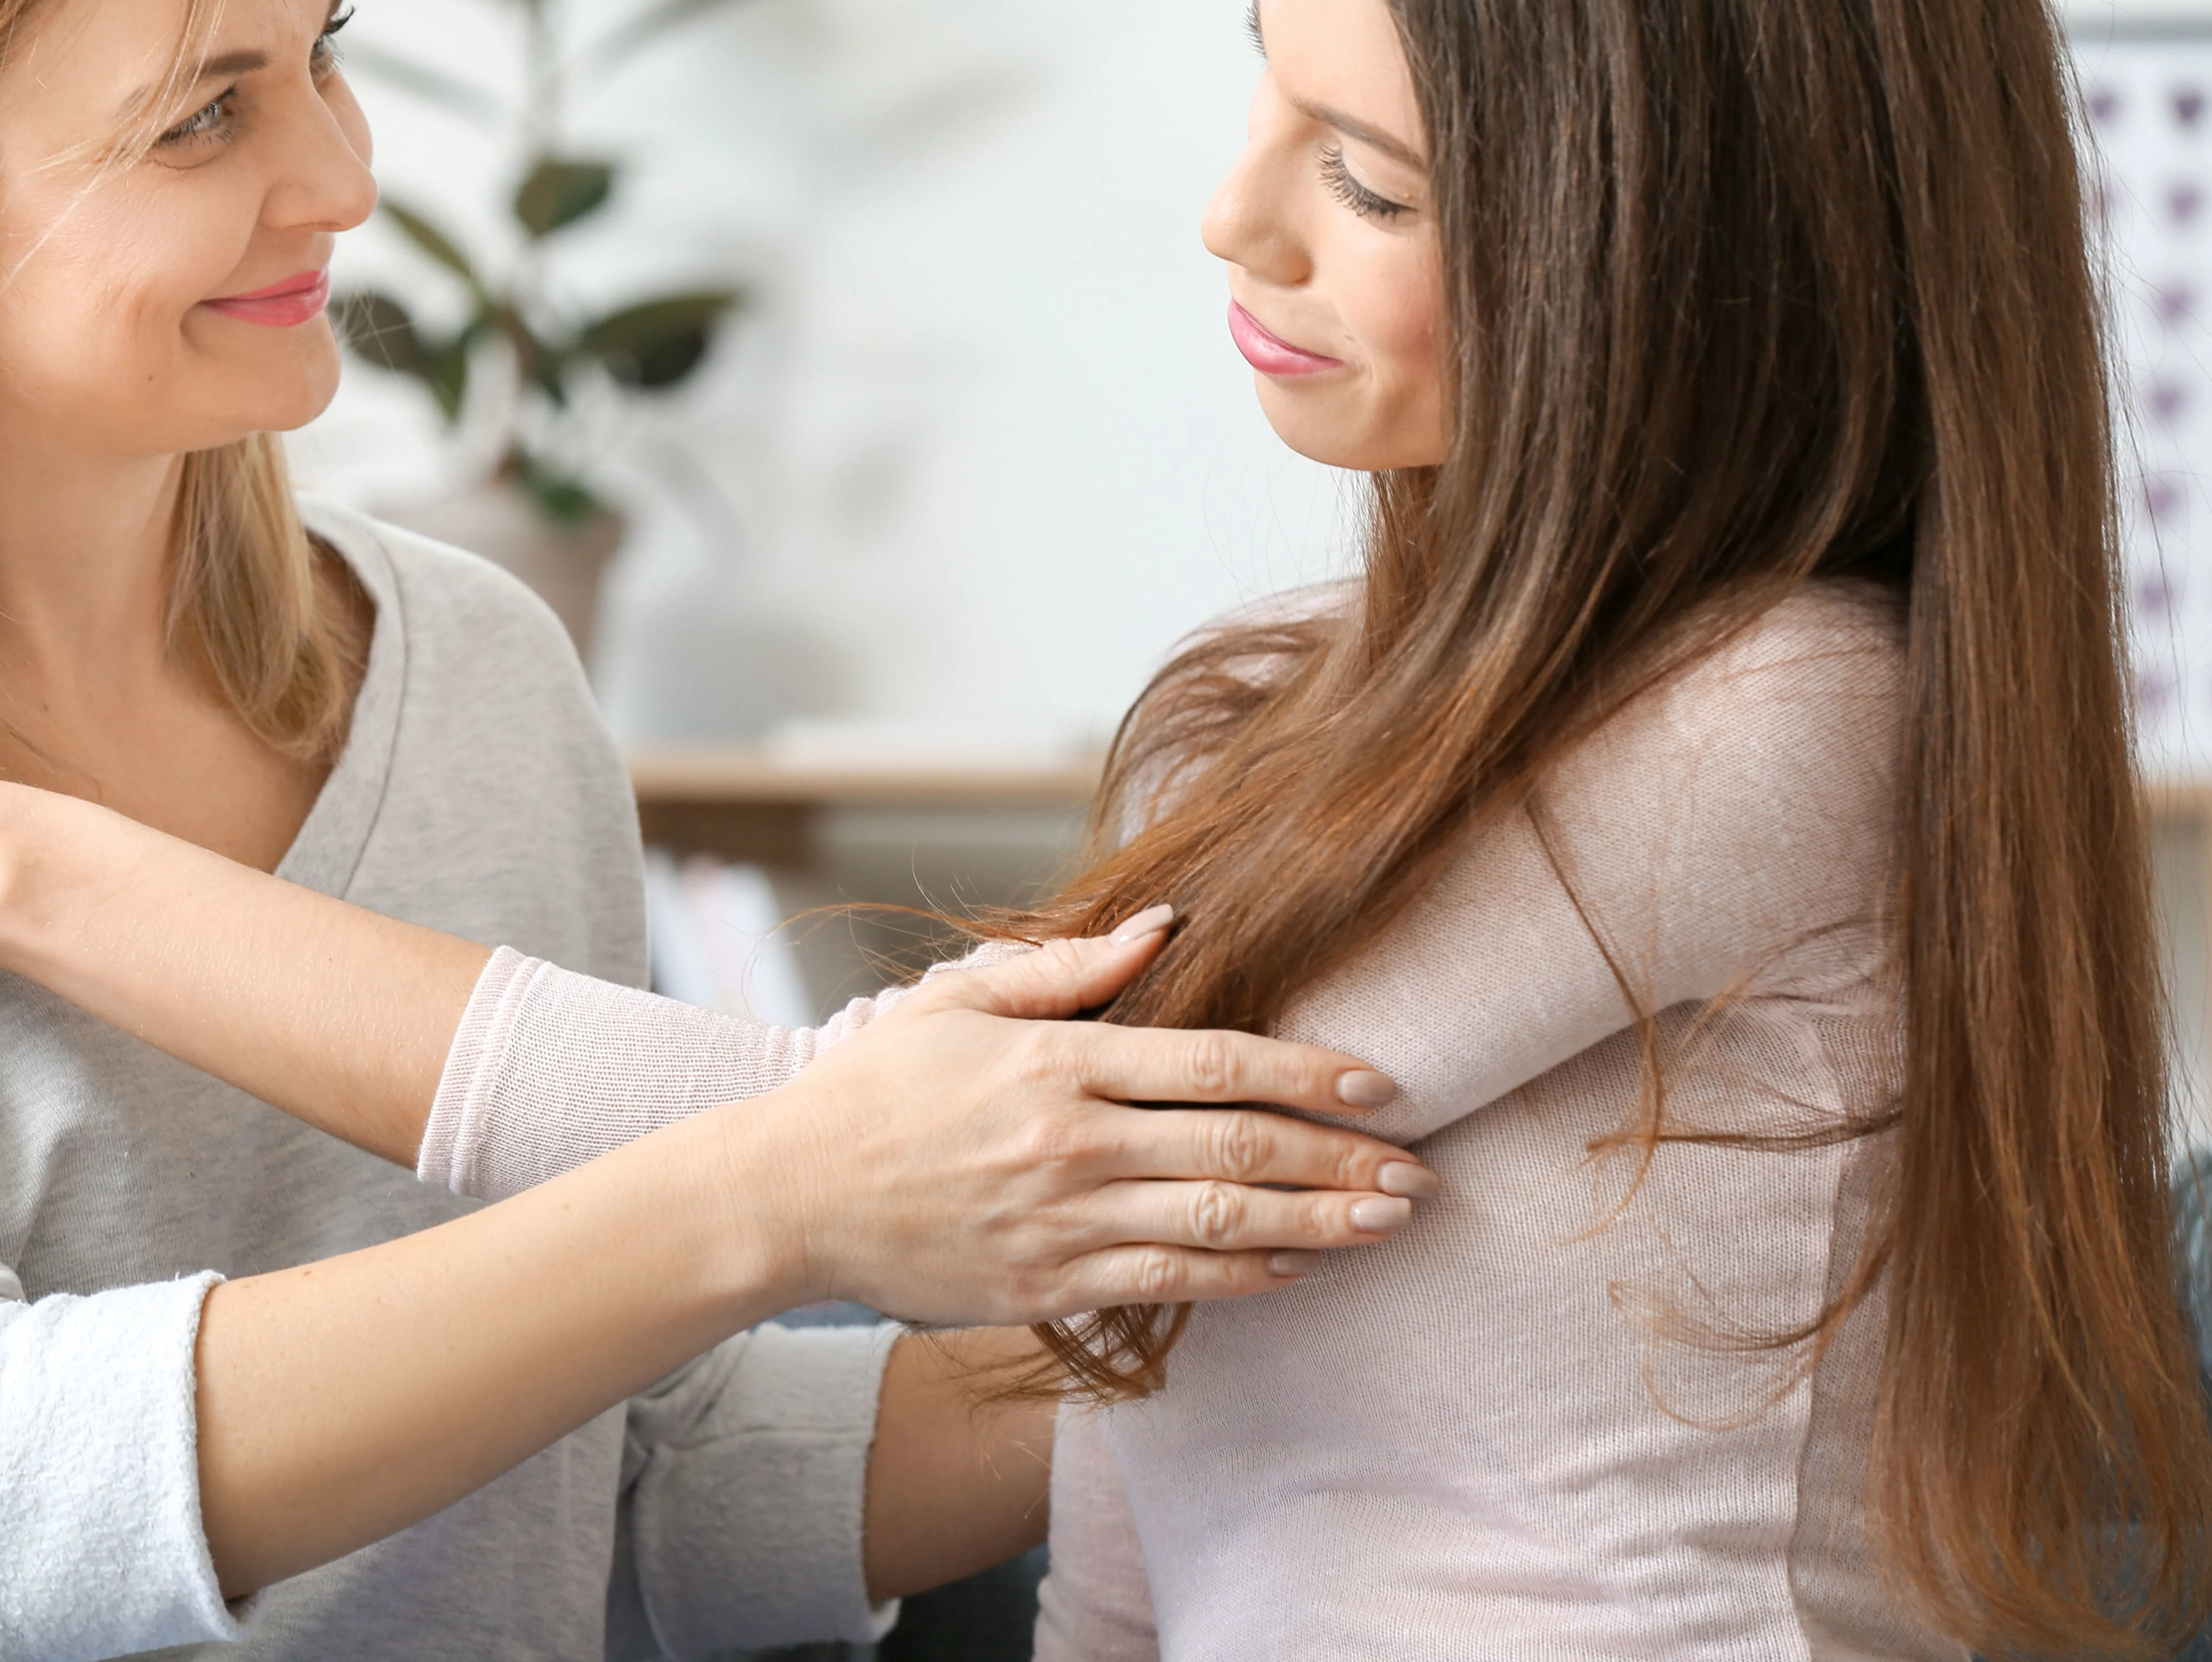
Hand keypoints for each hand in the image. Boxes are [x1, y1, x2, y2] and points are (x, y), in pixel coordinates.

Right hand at [715, 912, 1431, 1326]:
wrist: (791, 1194)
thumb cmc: (877, 1087)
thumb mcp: (961, 1002)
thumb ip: (1068, 968)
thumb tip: (1166, 925)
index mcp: (1057, 1063)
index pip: (1211, 1063)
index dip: (1306, 1074)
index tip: (1379, 1084)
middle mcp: (1071, 1144)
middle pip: (1235, 1148)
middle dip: (1340, 1160)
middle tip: (1420, 1169)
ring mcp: (1062, 1222)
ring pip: (1219, 1222)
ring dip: (1318, 1224)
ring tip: (1391, 1221)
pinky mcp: (1048, 1286)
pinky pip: (1169, 1282)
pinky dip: (1242, 1276)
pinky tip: (1299, 1268)